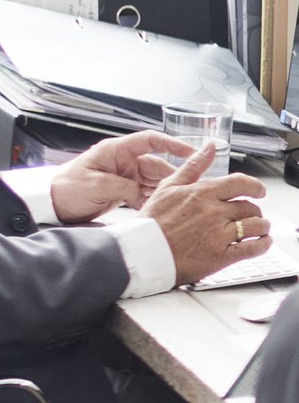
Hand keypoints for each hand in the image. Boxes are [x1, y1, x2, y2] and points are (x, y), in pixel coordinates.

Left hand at [49, 128, 191, 222]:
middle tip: (187, 187)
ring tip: (176, 199)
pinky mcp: (123, 190)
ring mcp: (125, 176)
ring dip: (164, 189)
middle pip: (157, 164)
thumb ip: (123, 187)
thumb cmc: (66, 188)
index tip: (191, 152)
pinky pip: (145, 192)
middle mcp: (123, 161)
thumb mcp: (96, 185)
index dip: (172, 144)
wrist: (52, 205)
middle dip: (172, 175)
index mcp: (115, 151)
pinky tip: (161, 207)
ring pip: (154, 180)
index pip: (150, 140)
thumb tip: (142, 193)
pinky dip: (153, 199)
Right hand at [140, 147, 267, 284]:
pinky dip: (262, 245)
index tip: (258, 191)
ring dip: (262, 227)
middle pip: (250, 207)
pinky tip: (261, 243)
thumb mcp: (167, 187)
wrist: (140, 253)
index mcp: (202, 193)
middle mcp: (214, 212)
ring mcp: (219, 235)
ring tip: (258, 229)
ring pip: (256, 226)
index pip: (241, 183)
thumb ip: (193, 166)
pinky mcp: (221, 256)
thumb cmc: (150, 222)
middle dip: (253, 211)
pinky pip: (253, 248)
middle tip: (250, 215)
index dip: (255, 187)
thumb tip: (210, 146)